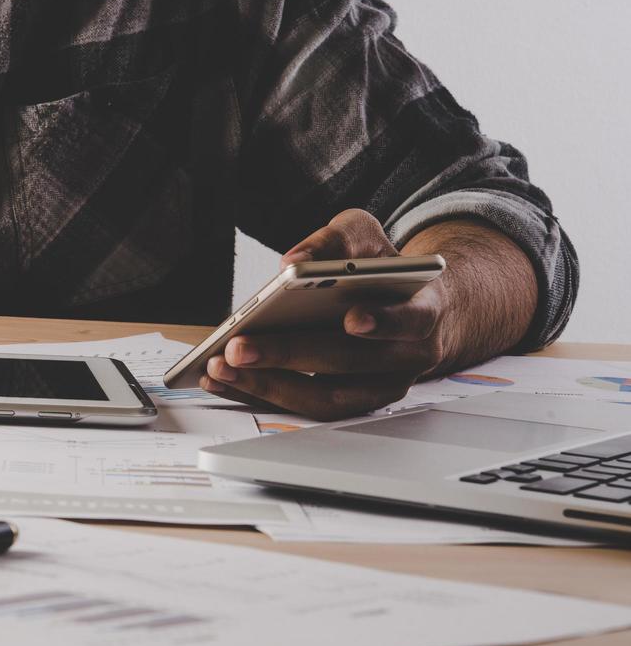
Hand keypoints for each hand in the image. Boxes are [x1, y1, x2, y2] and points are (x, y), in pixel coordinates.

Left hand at [200, 209, 453, 419]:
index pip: (414, 320)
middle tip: (240, 347)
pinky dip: (260, 395)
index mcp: (424, 308)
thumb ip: (335, 242)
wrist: (411, 307)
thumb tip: (294, 262)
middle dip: (290, 355)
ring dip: (267, 387)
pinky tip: (223, 378)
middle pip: (350, 363)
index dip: (386, 322)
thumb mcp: (363, 237)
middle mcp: (408, 356)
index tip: (351, 319)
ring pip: (327, 400)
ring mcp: (380, 388)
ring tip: (220, 367)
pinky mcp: (350, 404)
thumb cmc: (382, 270)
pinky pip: (305, 409)